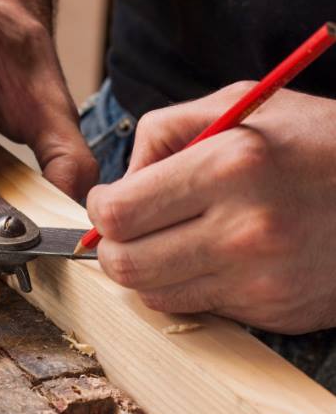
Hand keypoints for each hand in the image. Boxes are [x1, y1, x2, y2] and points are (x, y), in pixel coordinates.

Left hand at [86, 83, 335, 332]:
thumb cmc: (316, 141)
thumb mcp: (242, 103)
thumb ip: (165, 132)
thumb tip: (118, 182)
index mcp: (231, 166)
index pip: (119, 213)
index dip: (100, 209)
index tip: (108, 200)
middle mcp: (244, 230)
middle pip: (126, 266)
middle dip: (111, 247)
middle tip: (125, 229)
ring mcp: (261, 280)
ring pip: (154, 295)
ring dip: (146, 270)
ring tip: (167, 240)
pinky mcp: (274, 311)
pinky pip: (198, 308)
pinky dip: (188, 286)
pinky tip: (209, 258)